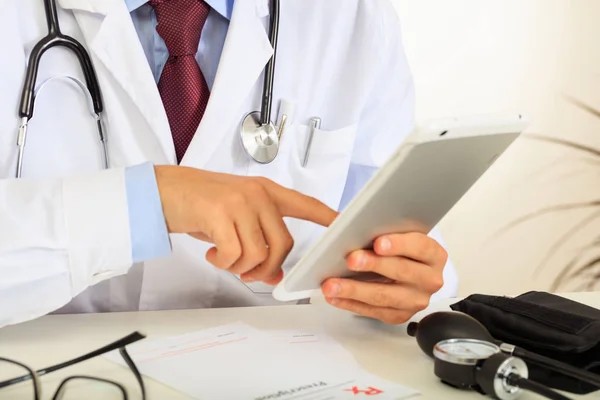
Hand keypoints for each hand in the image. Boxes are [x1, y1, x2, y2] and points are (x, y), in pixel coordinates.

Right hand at [155, 166, 336, 284]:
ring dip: (241, 267)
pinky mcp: (220, 212)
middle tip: (248, 272)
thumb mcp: (235, 221)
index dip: (327, 216)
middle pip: (283, 244)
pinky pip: (235, 255)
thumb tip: (274, 274)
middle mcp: (258, 194)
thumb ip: (258, 241)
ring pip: (259, 253)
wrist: (164, 191)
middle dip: (267, 267)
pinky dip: (224, 263)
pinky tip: (213, 254)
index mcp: (266, 191)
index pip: (305, 204)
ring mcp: (240, 201)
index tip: (344, 226)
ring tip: (223, 258)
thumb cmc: (200, 205)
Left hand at [321, 233, 446, 324]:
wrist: (407, 270)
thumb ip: (384, 232)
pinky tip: (335, 297)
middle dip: (374, 265)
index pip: (420, 247)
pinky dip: (351, 303)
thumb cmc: (399, 249)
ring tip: (331, 285)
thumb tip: (354, 228)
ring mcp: (416, 300)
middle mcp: (430, 280)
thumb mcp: (399, 235)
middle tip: (351, 260)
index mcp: (434, 255)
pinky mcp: (400, 316)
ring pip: (384, 296)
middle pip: (402, 271)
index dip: (399, 244)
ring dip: (354, 290)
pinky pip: (373, 311)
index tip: (378, 242)